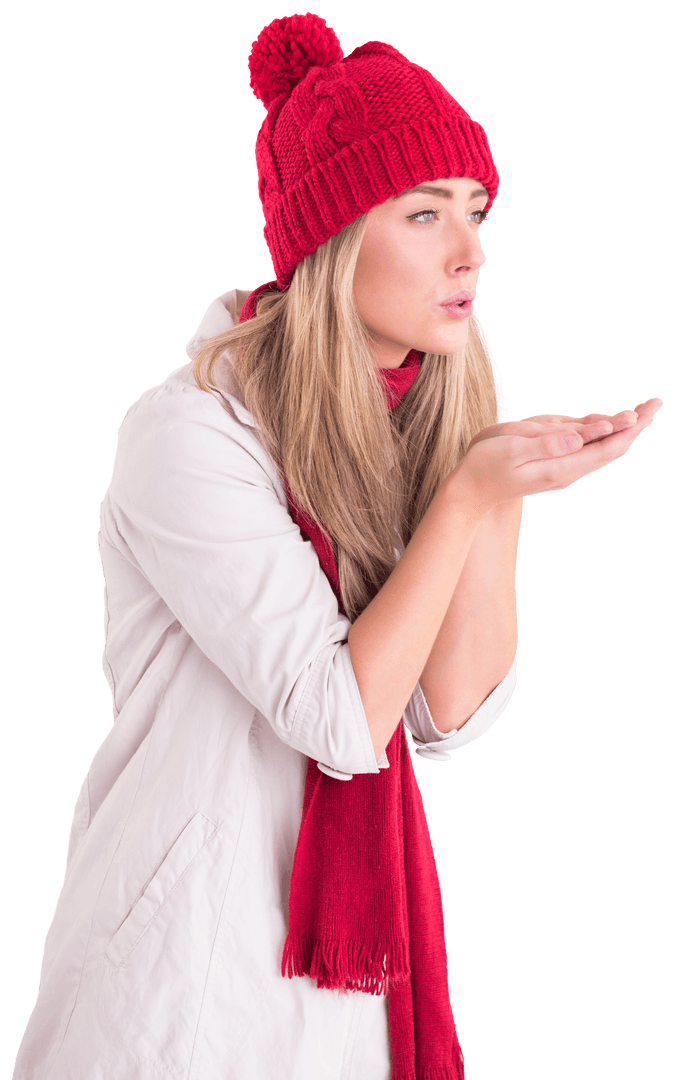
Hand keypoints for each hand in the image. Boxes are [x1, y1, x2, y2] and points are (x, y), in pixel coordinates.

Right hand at [450, 398, 664, 511]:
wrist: (471, 491)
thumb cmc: (485, 466)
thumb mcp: (511, 450)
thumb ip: (545, 444)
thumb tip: (578, 438)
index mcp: (561, 467)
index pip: (606, 449)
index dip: (629, 429)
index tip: (647, 411)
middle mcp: (567, 471)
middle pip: (610, 450)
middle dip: (634, 428)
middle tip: (655, 405)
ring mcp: (562, 470)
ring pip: (600, 450)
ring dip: (621, 431)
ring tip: (641, 413)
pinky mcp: (554, 466)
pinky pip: (586, 450)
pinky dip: (602, 435)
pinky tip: (609, 427)